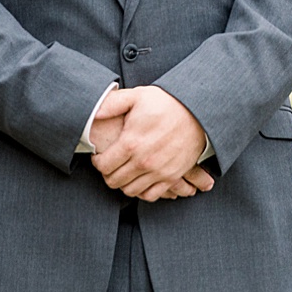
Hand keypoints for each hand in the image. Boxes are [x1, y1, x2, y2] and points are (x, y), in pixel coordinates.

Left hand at [91, 86, 209, 200]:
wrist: (198, 112)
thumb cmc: (166, 103)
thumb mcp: (137, 96)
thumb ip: (112, 104)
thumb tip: (94, 113)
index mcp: (131, 143)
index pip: (103, 165)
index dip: (97, 162)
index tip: (99, 156)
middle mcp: (143, 162)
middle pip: (114, 181)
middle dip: (108, 173)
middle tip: (110, 164)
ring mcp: (158, 172)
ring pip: (130, 190)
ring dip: (123, 183)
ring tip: (124, 171)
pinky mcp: (172, 177)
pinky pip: (150, 195)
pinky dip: (142, 191)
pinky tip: (140, 179)